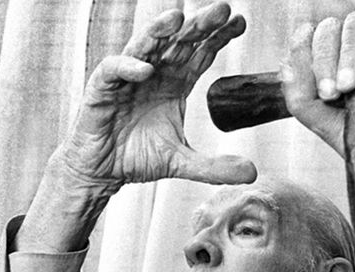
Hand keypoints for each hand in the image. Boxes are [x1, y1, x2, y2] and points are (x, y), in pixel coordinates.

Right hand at [15, 3, 256, 256]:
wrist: (102, 171)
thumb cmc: (138, 157)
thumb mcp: (182, 163)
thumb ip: (214, 167)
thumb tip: (252, 173)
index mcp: (175, 83)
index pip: (200, 53)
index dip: (219, 37)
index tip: (240, 23)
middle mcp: (154, 74)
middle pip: (179, 42)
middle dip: (200, 25)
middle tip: (222, 9)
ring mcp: (128, 78)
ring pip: (145, 45)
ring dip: (160, 30)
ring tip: (178, 17)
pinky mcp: (102, 89)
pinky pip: (114, 70)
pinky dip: (128, 67)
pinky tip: (146, 69)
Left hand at [281, 12, 354, 241]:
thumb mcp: (325, 123)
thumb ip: (300, 97)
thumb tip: (288, 66)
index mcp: (332, 62)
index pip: (309, 38)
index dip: (307, 56)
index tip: (320, 90)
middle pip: (330, 28)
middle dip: (326, 59)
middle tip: (334, 91)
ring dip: (349, 52)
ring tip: (353, 85)